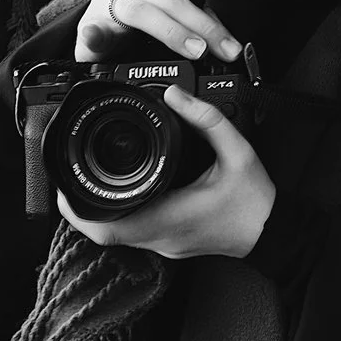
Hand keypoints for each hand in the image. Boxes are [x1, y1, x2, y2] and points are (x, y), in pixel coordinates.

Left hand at [58, 85, 276, 259]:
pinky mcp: (170, 245)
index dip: (79, 211)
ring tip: (91, 183)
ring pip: (116, 238)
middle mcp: (161, 236)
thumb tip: (175, 94)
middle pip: (103, 235)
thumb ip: (207, 119)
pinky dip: (119, 217)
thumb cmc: (256, 199)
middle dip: (80, 210)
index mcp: (171, 216)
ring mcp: (165, 245)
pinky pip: (134, 235)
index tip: (66, 188)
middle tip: (70, 182)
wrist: (274, 232)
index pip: (109, 227)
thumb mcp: (237, 151)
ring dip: (98, 214)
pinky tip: (124, 195)